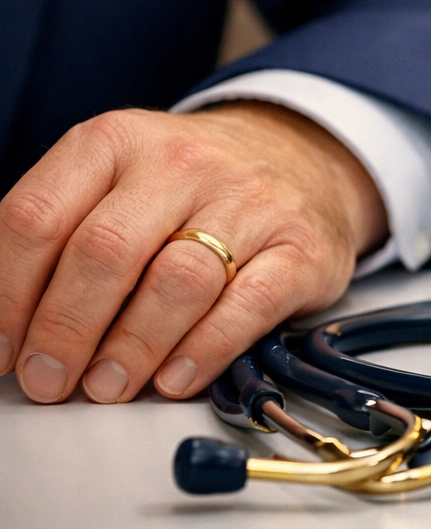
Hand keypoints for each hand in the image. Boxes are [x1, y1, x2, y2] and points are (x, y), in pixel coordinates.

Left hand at [0, 103, 386, 403]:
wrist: (302, 158)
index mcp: (117, 141)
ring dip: (131, 347)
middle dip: (65, 330)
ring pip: (177, 280)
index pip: (37, 217)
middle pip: (105, 250)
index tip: (4, 349)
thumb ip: (64, 238)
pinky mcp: (302, 247)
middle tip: (50, 380)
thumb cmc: (192, 188)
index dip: (7, 295)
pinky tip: (175, 378)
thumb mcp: (117, 182)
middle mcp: (183, 163)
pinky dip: (205, 350)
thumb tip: (13, 332)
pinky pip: (249, 304)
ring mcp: (250, 202)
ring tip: (108, 386)